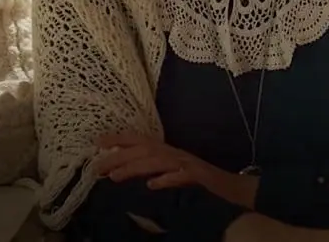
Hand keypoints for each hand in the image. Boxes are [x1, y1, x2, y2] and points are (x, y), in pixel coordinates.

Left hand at [94, 132, 255, 208]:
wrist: (232, 189)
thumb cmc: (199, 182)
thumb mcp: (171, 173)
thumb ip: (149, 170)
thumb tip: (118, 173)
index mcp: (166, 151)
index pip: (139, 140)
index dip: (118, 139)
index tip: (96, 143)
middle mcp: (174, 153)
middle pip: (143, 150)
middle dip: (119, 156)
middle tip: (97, 167)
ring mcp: (187, 163)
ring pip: (157, 161)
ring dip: (135, 167)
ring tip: (115, 177)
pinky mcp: (199, 176)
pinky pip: (181, 176)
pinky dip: (166, 179)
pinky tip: (152, 185)